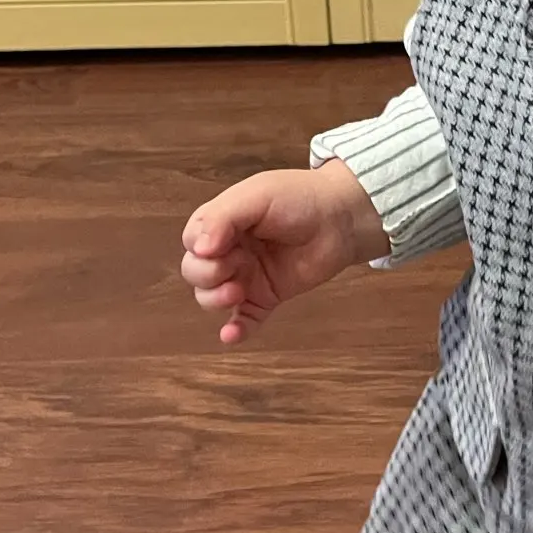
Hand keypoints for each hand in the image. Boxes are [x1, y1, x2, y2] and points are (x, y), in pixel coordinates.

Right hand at [181, 159, 388, 345]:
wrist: (341, 218)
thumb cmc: (299, 198)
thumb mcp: (256, 197)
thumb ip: (223, 218)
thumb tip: (199, 249)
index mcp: (223, 223)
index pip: (192, 241)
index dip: (198, 248)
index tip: (217, 248)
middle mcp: (231, 250)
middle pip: (196, 272)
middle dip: (206, 274)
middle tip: (235, 265)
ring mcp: (248, 276)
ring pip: (211, 297)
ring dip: (214, 299)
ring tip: (238, 291)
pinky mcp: (267, 297)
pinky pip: (244, 319)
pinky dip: (235, 330)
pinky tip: (231, 334)